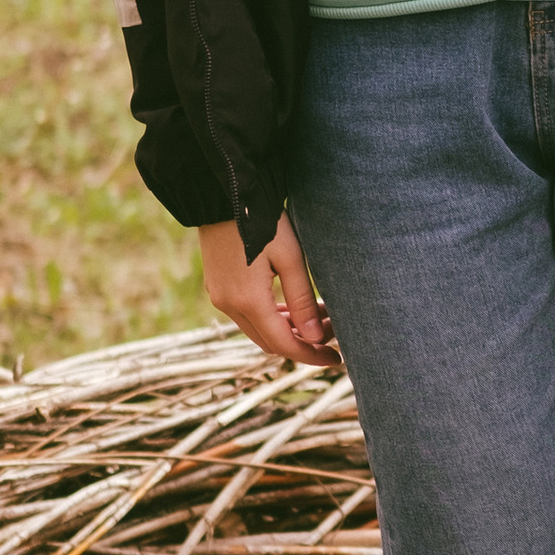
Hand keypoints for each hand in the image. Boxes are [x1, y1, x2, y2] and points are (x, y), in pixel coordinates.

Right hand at [200, 215, 338, 368]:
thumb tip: (316, 338)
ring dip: (287, 331)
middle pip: (270, 342)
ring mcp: (220, 297)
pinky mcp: (217, 287)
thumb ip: (303, 301)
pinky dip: (271, 319)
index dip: (311, 355)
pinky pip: (246, 315)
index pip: (284, 345)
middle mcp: (229, 305)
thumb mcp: (290, 259)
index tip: (336, 359)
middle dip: (303, 344)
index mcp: (248, 301)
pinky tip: (293, 310)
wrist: (224, 194)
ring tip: (319, 319)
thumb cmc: (262, 221)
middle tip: (332, 335)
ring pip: (258, 330)